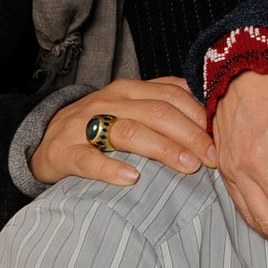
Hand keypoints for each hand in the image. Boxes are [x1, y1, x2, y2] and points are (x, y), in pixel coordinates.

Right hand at [31, 76, 214, 187]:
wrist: (45, 138)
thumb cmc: (100, 125)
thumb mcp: (131, 107)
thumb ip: (165, 104)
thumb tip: (210, 112)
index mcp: (130, 89)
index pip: (172, 95)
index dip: (200, 115)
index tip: (222, 137)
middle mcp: (110, 102)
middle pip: (157, 113)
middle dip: (191, 135)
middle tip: (213, 158)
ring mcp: (85, 125)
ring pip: (129, 132)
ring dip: (163, 149)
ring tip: (187, 166)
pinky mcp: (65, 152)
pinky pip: (89, 160)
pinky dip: (111, 168)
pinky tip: (132, 178)